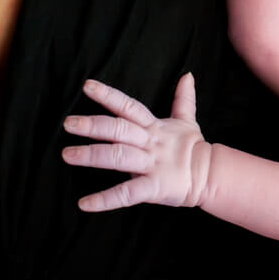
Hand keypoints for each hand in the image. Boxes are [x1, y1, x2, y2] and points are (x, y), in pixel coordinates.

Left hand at [62, 74, 210, 211]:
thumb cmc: (193, 148)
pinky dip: (105, 199)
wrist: (210, 175)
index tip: (87, 86)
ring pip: (118, 157)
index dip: (109, 95)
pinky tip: (85, 204)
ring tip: (68, 155)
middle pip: (119, 130)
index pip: (129, 106)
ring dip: (92, 156)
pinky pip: (127, 193)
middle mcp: (149, 143)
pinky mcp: (153, 188)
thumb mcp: (187, 120)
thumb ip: (183, 99)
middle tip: (68, 123)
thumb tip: (188, 75)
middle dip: (93, 125)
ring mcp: (151, 165)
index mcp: (154, 126)